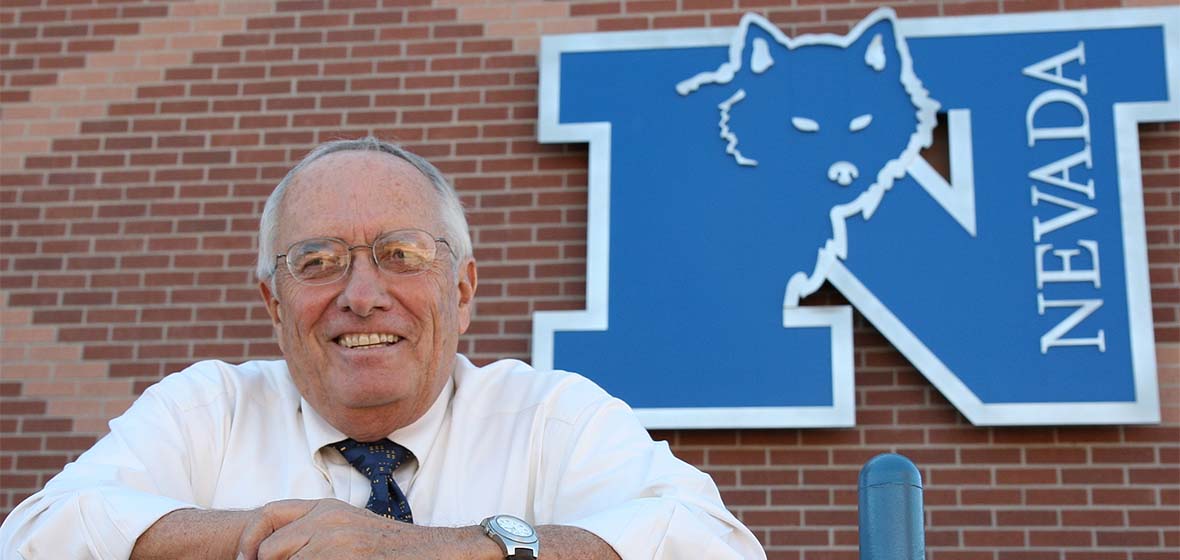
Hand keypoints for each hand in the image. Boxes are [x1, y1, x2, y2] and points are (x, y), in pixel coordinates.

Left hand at [236, 499, 490, 559]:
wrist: (435, 553)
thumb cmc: (390, 550)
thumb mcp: (348, 529)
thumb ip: (313, 531)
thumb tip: (267, 552)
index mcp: (324, 507)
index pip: (267, 515)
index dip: (247, 542)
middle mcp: (326, 519)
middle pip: (269, 550)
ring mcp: (335, 543)